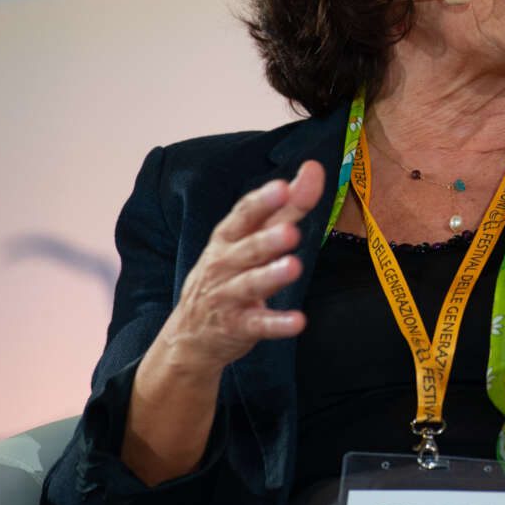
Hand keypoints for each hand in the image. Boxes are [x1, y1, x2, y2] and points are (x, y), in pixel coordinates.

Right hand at [157, 161, 325, 373]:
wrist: (190, 335)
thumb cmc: (228, 274)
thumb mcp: (251, 238)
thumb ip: (287, 206)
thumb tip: (314, 168)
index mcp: (228, 237)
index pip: (244, 215)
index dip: (262, 202)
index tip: (282, 187)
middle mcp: (224, 263)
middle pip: (247, 248)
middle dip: (268, 239)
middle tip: (291, 231)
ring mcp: (228, 296)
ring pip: (250, 284)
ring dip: (272, 276)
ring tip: (293, 267)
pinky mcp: (237, 327)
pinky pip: (258, 324)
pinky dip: (277, 324)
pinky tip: (298, 322)